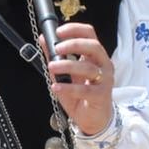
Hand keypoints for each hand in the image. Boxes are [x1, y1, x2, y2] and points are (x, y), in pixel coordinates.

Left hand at [47, 21, 114, 136]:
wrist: (92, 119)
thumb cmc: (80, 95)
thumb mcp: (63, 74)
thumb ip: (54, 56)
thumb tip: (43, 38)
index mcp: (95, 56)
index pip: (89, 34)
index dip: (75, 29)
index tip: (58, 32)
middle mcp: (103, 65)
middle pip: (93, 46)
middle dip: (74, 45)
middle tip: (56, 48)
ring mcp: (104, 80)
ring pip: (88, 68)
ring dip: (67, 65)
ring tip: (51, 67)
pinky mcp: (101, 96)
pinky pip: (85, 90)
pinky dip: (69, 88)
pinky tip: (56, 87)